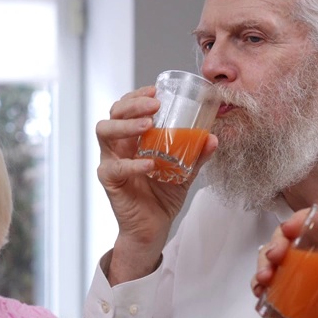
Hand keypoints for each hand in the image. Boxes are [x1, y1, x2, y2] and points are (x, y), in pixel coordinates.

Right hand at [98, 86, 217, 283]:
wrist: (153, 227)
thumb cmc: (163, 195)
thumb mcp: (185, 171)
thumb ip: (197, 155)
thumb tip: (213, 138)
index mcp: (132, 138)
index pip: (126, 107)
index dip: (137, 95)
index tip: (156, 90)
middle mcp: (118, 146)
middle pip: (113, 113)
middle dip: (132, 104)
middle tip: (155, 105)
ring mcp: (110, 161)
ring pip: (104, 132)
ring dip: (126, 125)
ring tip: (149, 126)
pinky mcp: (110, 181)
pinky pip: (115, 167)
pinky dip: (132, 164)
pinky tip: (149, 164)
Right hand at [252, 209, 317, 317]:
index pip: (315, 224)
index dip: (300, 220)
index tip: (291, 228)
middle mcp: (311, 259)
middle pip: (287, 238)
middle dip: (276, 243)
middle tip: (274, 256)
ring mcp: (294, 276)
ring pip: (270, 259)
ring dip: (262, 264)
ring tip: (264, 279)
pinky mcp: (282, 295)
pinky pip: (264, 286)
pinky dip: (258, 287)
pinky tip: (260, 294)